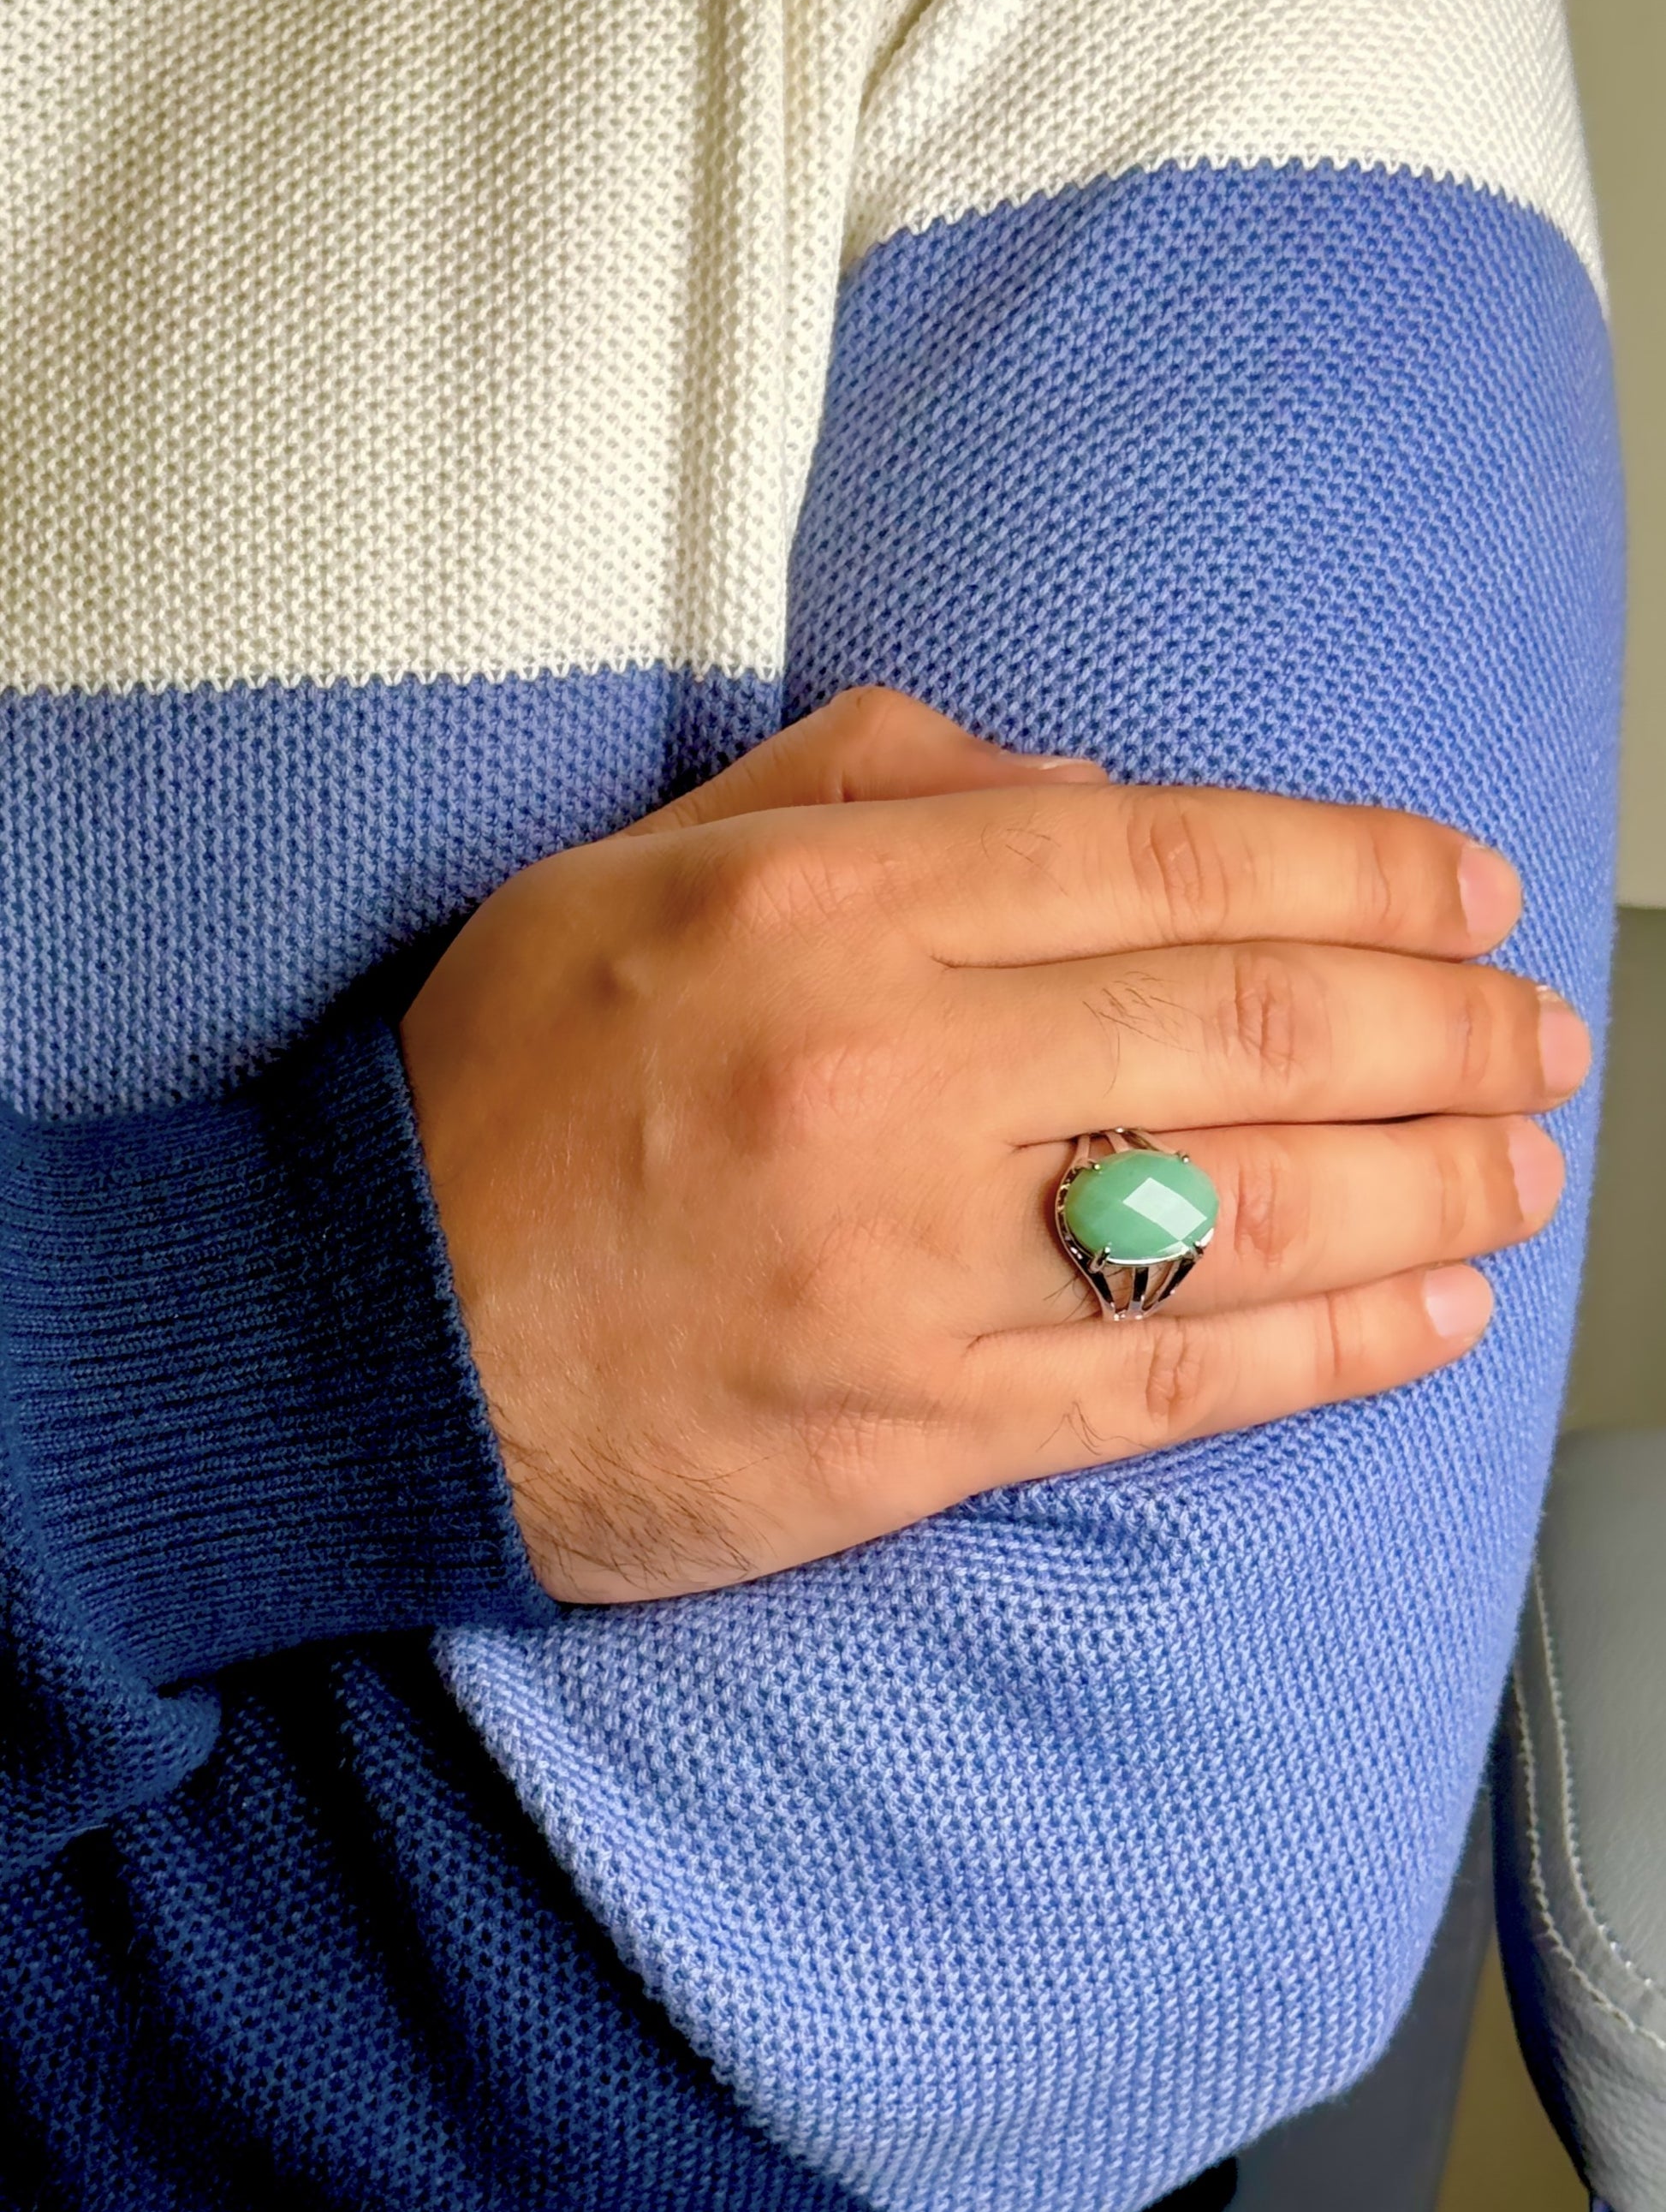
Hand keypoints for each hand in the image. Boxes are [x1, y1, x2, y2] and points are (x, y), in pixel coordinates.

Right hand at [400, 689, 1587, 1602]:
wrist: (370, 1336)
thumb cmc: (507, 1083)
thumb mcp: (641, 863)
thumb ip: (867, 785)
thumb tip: (1087, 791)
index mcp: (821, 908)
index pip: (1166, 858)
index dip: (1358, 868)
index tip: (1469, 888)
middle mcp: (887, 1072)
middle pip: (1247, 1028)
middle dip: (1441, 1022)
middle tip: (1540, 1027)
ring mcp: (910, 1264)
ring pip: (1248, 1208)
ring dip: (1431, 1181)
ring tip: (1532, 1163)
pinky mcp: (914, 1427)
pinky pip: (1169, 1380)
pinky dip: (1331, 1347)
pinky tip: (1436, 1314)